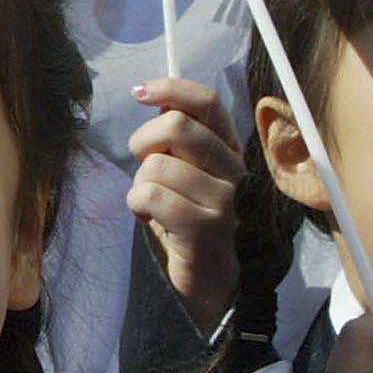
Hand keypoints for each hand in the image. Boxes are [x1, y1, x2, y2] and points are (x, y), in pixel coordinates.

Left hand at [125, 77, 241, 339]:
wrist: (212, 283)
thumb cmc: (189, 221)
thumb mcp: (186, 173)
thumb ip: (179, 139)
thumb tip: (156, 97)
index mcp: (230, 150)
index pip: (208, 102)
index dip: (171, 88)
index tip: (139, 92)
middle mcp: (235, 171)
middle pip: (177, 126)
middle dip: (143, 141)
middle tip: (143, 164)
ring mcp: (225, 200)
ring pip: (157, 165)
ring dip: (140, 183)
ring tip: (152, 204)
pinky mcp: (206, 228)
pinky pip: (150, 195)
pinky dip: (137, 205)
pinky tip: (148, 218)